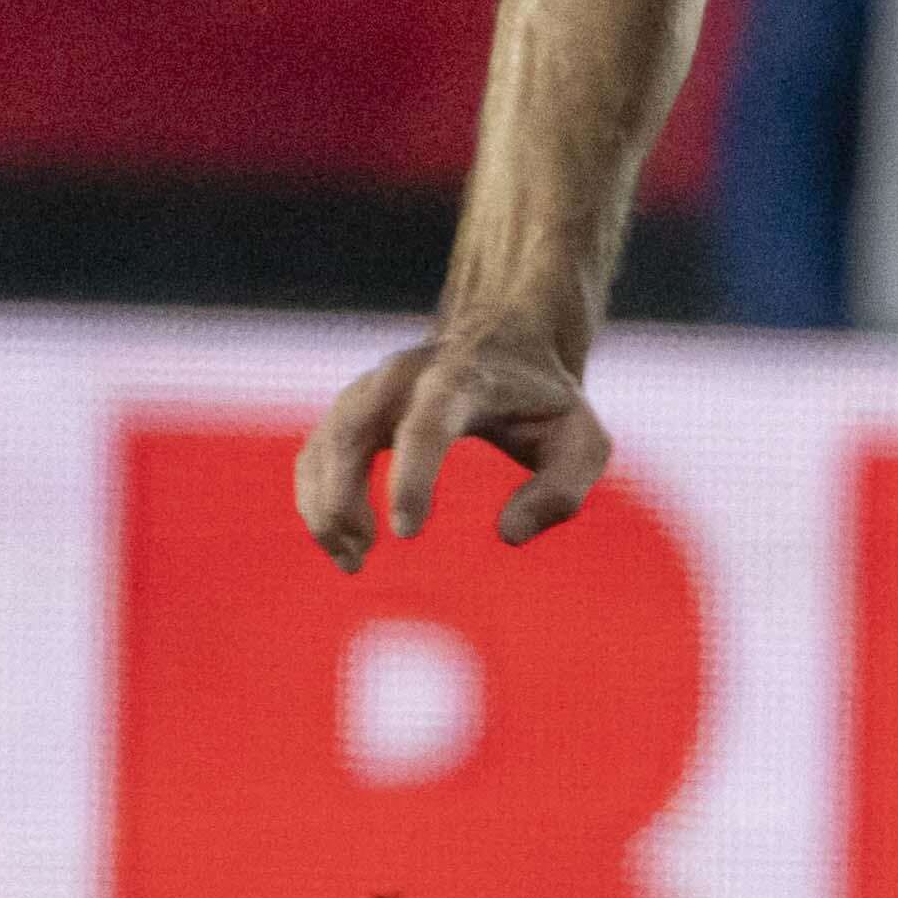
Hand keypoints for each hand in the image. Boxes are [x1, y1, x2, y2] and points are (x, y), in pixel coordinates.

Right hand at [293, 326, 615, 570]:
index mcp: (463, 380)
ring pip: (325, 444)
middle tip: (363, 557)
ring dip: (324, 505)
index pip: (425, 425)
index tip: (406, 534)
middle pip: (351, 432)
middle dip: (344, 497)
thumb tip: (508, 535)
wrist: (505, 337)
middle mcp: (404, 377)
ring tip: (353, 560)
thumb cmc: (546, 401)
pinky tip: (340, 542)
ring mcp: (369, 389)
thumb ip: (561, 490)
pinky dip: (316, 499)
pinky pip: (315, 453)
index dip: (411, 478)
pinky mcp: (350, 407)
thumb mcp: (582, 441)